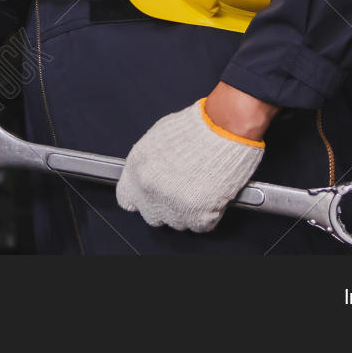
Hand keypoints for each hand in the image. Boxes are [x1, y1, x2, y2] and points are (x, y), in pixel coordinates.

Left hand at [116, 97, 265, 231]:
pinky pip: (201, 225)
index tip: (150, 199)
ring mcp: (172, 205)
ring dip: (188, 212)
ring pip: (178, 223)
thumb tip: (150, 176)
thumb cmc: (195, 127)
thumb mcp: (157, 138)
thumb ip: (149, 163)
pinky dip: (209, 215)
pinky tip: (212, 194)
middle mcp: (149, 190)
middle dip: (166, 208)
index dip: (141, 200)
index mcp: (136, 169)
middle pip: (153, 216)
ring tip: (200, 188)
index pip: (127, 199)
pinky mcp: (198, 215)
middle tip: (182, 192)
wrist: (224, 127)